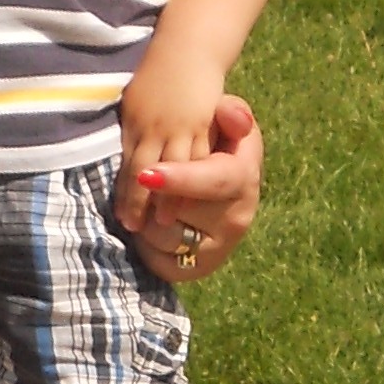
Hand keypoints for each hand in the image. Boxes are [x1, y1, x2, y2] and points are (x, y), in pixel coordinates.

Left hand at [115, 51, 218, 230]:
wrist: (185, 44)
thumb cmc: (158, 70)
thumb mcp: (135, 98)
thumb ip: (131, 128)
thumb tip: (118, 153)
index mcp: (135, 122)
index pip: (126, 163)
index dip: (123, 190)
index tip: (118, 214)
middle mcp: (153, 126)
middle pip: (143, 170)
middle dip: (137, 200)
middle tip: (131, 226)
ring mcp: (178, 125)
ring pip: (170, 168)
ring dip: (165, 196)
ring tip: (159, 222)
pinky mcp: (201, 122)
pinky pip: (197, 154)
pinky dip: (190, 177)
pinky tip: (188, 196)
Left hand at [127, 95, 262, 283]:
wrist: (215, 189)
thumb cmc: (215, 146)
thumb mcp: (226, 124)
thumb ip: (229, 113)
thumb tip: (231, 114)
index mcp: (244, 177)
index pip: (213, 180)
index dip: (180, 180)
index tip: (147, 175)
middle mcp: (237, 218)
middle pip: (177, 212)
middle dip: (149, 199)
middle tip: (139, 183)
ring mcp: (218, 248)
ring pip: (162, 236)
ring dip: (143, 219)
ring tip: (147, 202)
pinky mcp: (198, 270)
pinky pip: (159, 261)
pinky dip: (145, 244)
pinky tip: (150, 226)